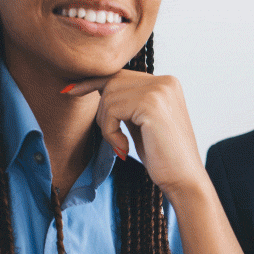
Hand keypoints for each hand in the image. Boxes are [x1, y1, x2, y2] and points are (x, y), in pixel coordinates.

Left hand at [65, 70, 206, 200]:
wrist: (184, 179)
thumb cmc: (162, 156)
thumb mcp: (142, 121)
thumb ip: (128, 102)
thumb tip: (99, 88)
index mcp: (166, 83)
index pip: (121, 74)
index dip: (93, 81)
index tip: (70, 90)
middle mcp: (165, 81)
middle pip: (112, 82)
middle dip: (103, 112)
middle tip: (113, 139)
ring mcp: (160, 91)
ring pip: (109, 96)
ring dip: (106, 125)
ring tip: (121, 145)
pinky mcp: (151, 105)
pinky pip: (112, 110)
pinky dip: (110, 132)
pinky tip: (124, 148)